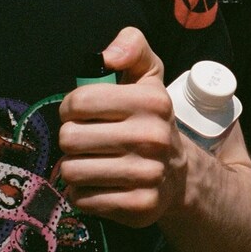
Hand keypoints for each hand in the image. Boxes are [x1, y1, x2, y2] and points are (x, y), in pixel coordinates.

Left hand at [57, 27, 188, 227]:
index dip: (70, 108)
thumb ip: (132, 46)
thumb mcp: (147, 75)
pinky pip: (83, 199)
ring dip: (73, 167)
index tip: (79, 113)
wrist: (180, 175)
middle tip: (84, 141)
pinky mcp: (139, 206)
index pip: (80, 102)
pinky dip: (82, 193)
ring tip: (88, 163)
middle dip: (70, 139)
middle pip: (70, 138)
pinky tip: (98, 184)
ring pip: (72, 171)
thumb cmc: (150, 119)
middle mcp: (152, 137)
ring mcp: (147, 174)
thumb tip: (107, 56)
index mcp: (151, 101)